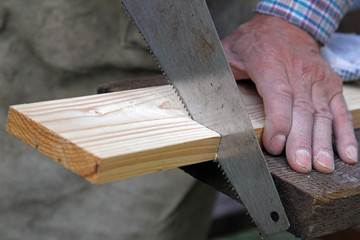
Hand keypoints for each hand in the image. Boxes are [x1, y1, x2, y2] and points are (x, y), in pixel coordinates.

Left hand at [222, 14, 357, 172]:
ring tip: (321, 166)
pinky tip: (346, 154)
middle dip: (301, 140)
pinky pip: (338, 110)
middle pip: (302, 109)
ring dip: (322, 142)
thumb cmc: (252, 42)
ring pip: (321, 113)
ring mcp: (317, 78)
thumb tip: (206, 101)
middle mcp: (297, 71)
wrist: (284, 23)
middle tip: (301, 165)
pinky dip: (344, 133)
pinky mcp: (329, 84)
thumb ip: (221, 75)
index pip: (277, 94)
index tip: (275, 146)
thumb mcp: (229, 52)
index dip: (278, 121)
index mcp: (269, 63)